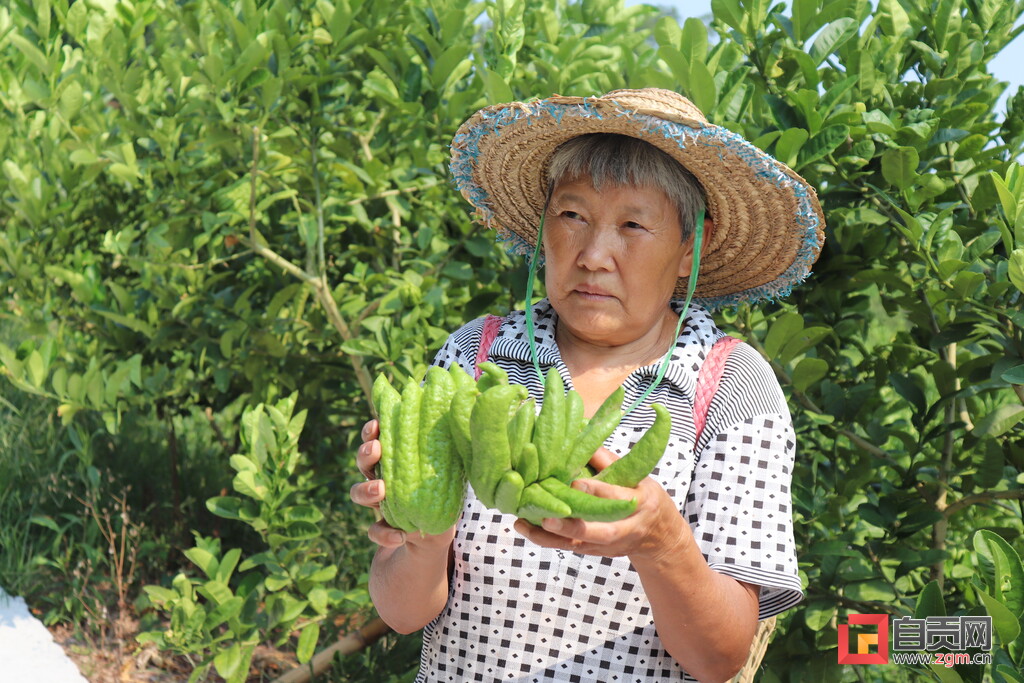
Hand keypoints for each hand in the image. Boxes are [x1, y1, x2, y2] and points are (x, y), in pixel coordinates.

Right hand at [349, 419, 456, 550]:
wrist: (435, 542)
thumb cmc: (444, 502)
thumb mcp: (452, 481)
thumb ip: (454, 463)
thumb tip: (463, 437)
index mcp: (397, 463)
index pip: (379, 441)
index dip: (372, 432)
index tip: (376, 424)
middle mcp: (383, 480)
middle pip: (364, 461)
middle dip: (365, 453)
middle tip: (376, 449)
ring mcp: (379, 506)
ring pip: (357, 492)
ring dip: (366, 489)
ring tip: (380, 490)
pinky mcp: (381, 532)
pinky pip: (374, 531)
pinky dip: (385, 534)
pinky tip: (400, 536)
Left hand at [513, 447, 690, 562]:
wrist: (659, 537)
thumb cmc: (644, 496)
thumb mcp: (637, 475)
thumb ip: (608, 460)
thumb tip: (581, 433)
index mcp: (640, 502)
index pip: (617, 497)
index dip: (597, 491)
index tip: (575, 482)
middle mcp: (626, 527)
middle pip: (600, 532)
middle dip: (573, 527)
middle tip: (547, 518)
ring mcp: (610, 544)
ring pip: (579, 544)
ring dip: (550, 536)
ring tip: (523, 524)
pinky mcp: (596, 551)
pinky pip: (569, 548)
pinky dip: (547, 539)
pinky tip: (525, 527)